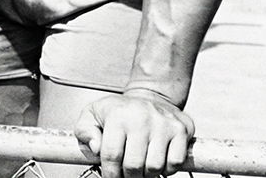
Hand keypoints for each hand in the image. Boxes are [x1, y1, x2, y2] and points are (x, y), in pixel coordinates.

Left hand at [74, 89, 194, 177]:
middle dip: (128, 176)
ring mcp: (163, 124)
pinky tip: (157, 160)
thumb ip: (85, 131)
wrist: (151, 96)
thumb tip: (96, 148)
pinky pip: (175, 162)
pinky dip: (166, 169)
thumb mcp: (93, 114)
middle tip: (126, 175)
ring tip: (140, 168)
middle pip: (134, 165)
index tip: (110, 177)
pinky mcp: (181, 130)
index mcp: (117, 115)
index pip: (111, 155)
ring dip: (147, 174)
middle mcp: (142, 118)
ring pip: (155, 167)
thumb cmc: (120, 110)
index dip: (110, 173)